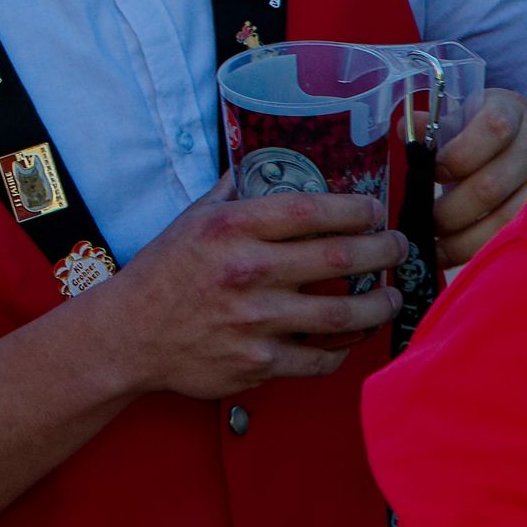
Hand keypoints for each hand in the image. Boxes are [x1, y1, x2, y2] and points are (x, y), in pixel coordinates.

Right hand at [73, 179, 404, 399]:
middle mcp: (248, 271)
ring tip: (392, 296)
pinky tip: (352, 337)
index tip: (374, 209)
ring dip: (379, 304)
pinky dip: (343, 349)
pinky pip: (321, 358)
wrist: (129, 336)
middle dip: (382, 250)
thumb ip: (231, 193)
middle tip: (397, 247)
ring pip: (342, 313)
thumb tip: (259, 163)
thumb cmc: (162, 274)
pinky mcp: (260, 363)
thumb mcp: (191, 220)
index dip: (355, 208)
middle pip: (339, 257)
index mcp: (232, 228)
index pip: (311, 210)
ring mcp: (256, 321)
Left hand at [431, 90, 526, 265]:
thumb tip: (405, 132)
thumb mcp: (469, 116)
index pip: (490, 130)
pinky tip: (464, 258)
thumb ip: (436, 127)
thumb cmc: (498, 131)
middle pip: (491, 185)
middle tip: (425, 226)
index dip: (456, 158)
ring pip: (508, 219)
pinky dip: (488, 250)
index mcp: (511, 110)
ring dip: (465, 241)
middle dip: (450, 212)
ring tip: (438, 249)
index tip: (432, 176)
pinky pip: (521, 237)